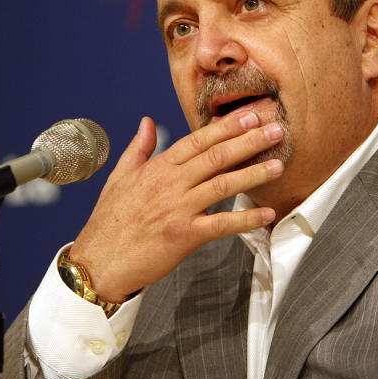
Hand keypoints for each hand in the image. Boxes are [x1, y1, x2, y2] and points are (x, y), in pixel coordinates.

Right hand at [69, 112, 283, 301]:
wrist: (98, 261)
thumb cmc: (109, 222)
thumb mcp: (119, 177)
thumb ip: (138, 148)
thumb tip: (146, 122)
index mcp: (157, 168)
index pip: (197, 140)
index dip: (226, 127)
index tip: (250, 116)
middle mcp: (170, 184)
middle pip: (216, 156)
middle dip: (249, 141)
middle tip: (276, 129)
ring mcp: (178, 209)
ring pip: (223, 184)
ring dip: (254, 173)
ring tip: (278, 164)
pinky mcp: (184, 235)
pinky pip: (221, 224)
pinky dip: (246, 219)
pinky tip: (266, 213)